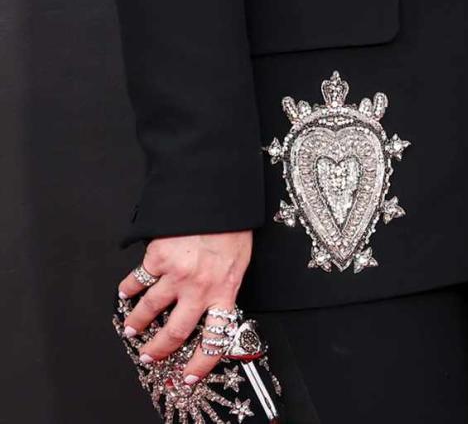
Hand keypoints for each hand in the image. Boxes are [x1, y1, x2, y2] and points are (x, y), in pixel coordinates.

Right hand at [118, 230, 252, 385]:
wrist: (218, 194)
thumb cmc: (233, 224)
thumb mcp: (239, 260)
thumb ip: (224, 285)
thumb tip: (213, 307)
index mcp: (224, 289)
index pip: (215, 338)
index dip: (200, 363)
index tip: (187, 376)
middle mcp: (199, 287)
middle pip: (174, 333)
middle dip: (158, 351)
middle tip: (149, 356)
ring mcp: (177, 273)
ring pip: (150, 310)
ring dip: (137, 323)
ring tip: (132, 329)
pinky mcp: (158, 256)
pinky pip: (137, 281)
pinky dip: (128, 289)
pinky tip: (125, 293)